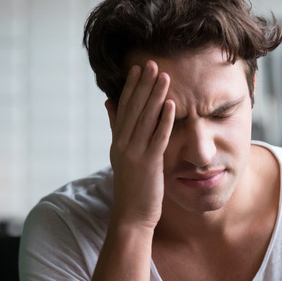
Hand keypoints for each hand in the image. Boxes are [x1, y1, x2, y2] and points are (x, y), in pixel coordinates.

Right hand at [105, 60, 175, 229]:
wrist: (130, 216)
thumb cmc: (131, 188)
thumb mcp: (121, 155)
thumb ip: (117, 128)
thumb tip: (109, 103)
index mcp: (117, 142)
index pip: (124, 109)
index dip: (131, 88)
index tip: (139, 69)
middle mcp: (123, 145)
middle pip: (134, 109)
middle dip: (144, 86)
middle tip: (152, 64)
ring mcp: (134, 154)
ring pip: (145, 120)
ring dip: (155, 97)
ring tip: (164, 77)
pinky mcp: (148, 164)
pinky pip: (157, 138)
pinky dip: (164, 121)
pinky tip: (172, 106)